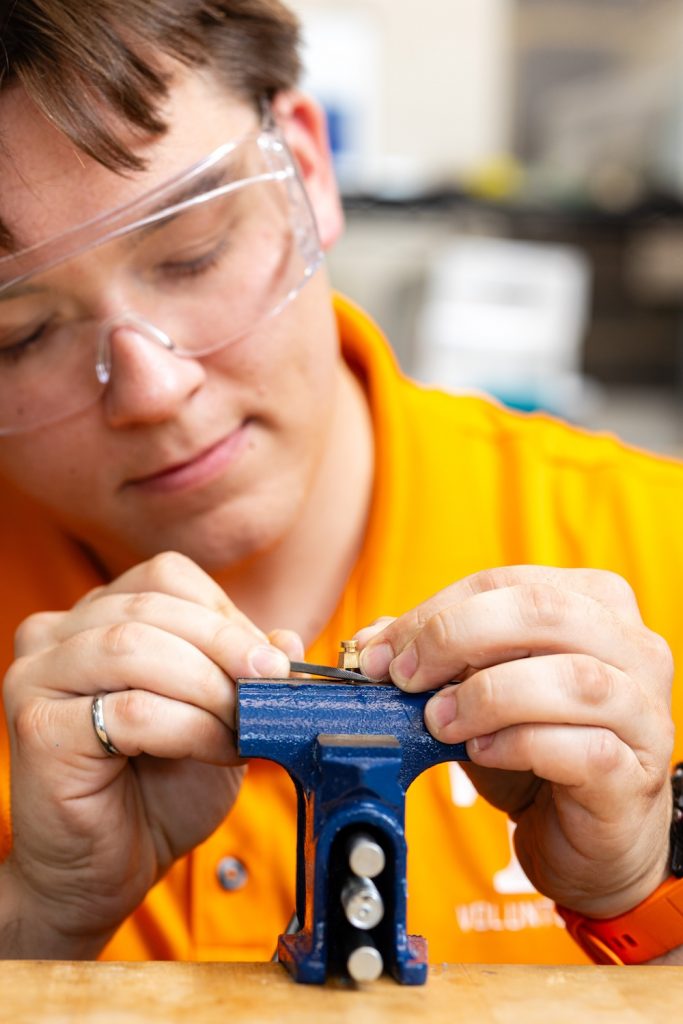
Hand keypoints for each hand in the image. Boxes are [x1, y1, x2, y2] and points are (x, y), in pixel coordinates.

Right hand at [2, 552, 301, 956]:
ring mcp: (37, 676)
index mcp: (96, 617)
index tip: (270, 660)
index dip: (226, 614)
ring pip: (140, 649)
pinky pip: (132, 709)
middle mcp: (57, 634)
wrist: (106, 870)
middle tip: (271, 686)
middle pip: (155, 607)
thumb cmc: (157, 792)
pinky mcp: (38, 727)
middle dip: (227, 648)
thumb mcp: (218, 718)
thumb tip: (287, 639)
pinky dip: (192, 728)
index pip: (166, 578)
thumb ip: (244, 673)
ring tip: (241, 726)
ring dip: (209, 688)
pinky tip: (217, 750)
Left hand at [356, 566, 674, 917]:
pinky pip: (580, 747)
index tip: (382, 653)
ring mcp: (643, 709)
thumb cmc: (538, 750)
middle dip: (455, 636)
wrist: (588, 837)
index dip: (433, 612)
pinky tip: (482, 753)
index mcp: (595, 604)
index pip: (504, 582)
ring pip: (571, 678)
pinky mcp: (634, 771)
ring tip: (438, 721)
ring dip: (485, 695)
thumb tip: (373, 642)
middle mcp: (632, 647)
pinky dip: (518, 744)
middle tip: (405, 678)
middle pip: (541, 610)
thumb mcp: (479, 690)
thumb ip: (435, 657)